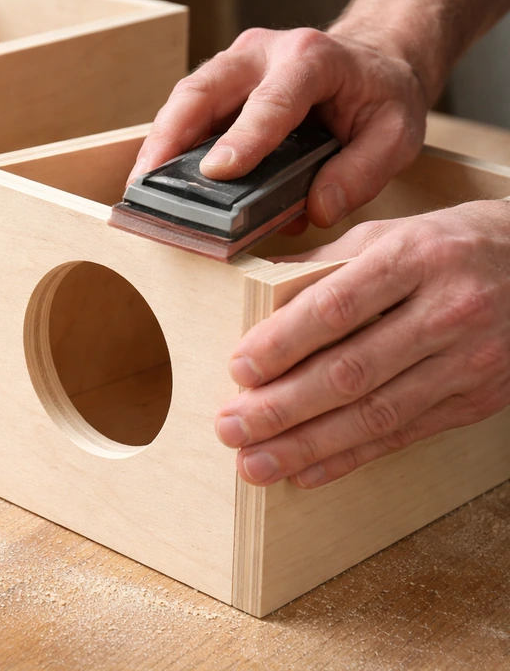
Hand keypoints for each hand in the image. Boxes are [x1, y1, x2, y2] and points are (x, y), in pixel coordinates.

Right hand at [130, 27, 429, 227]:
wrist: (374, 59)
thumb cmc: (381, 97)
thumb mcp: (397, 135)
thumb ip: (362, 173)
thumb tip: (316, 210)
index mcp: (312, 59)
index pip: (272, 100)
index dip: (242, 138)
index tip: (216, 173)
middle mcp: (264, 53)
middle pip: (204, 89)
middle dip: (171, 135)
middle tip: (148, 180)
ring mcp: (234, 65)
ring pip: (184, 98)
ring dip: (158, 143)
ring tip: (140, 186)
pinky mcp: (218, 84)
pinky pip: (185, 111)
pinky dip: (167, 144)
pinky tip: (153, 177)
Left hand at [214, 200, 509, 487]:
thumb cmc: (449, 246)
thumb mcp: (388, 235)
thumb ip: (321, 266)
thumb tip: (249, 289)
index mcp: (412, 258)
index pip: (335, 307)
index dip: (283, 342)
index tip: (238, 369)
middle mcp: (445, 311)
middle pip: (351, 371)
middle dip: (283, 408)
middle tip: (231, 428)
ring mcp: (467, 361)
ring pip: (376, 414)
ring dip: (308, 445)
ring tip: (256, 462)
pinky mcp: (477, 399)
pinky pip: (405, 436)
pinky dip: (350, 458)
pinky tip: (307, 472)